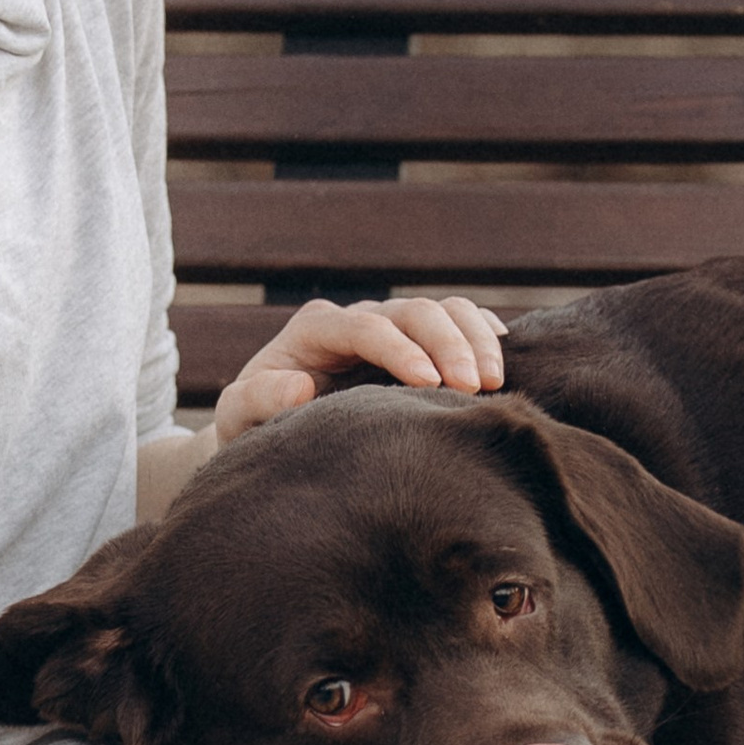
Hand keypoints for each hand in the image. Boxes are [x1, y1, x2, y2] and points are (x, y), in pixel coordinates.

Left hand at [212, 295, 506, 441]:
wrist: (274, 434)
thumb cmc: (254, 427)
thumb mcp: (239, 418)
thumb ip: (258, 400)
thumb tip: (301, 385)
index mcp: (316, 330)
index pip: (366, 326)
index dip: (401, 349)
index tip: (428, 383)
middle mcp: (359, 320)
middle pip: (414, 311)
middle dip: (448, 344)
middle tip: (473, 387)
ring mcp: (392, 327)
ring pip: (444, 310)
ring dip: (474, 339)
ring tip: (493, 381)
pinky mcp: (418, 343)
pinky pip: (459, 320)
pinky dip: (483, 331)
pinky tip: (504, 353)